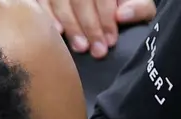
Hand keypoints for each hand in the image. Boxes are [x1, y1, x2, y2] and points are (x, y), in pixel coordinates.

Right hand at [38, 0, 154, 56]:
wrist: (104, 3)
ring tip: (80, 48)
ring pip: (60, 1)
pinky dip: (48, 17)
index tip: (110, 41)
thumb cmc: (121, 3)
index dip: (106, 18)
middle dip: (90, 27)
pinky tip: (57, 33)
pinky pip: (41, 2)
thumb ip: (139, 7)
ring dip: (71, 26)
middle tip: (96, 51)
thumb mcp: (134, 0)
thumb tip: (123, 15)